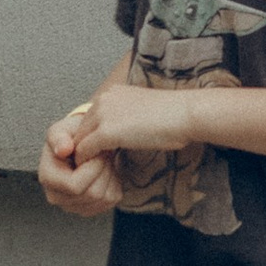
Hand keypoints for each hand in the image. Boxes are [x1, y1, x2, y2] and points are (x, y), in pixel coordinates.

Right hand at [37, 99, 119, 215]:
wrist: (79, 145)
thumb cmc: (69, 136)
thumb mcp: (62, 130)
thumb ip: (59, 137)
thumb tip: (62, 150)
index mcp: (47, 178)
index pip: (75, 186)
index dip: (92, 168)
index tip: (97, 150)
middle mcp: (56, 197)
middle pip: (92, 195)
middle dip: (103, 171)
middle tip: (103, 153)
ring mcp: (72, 206)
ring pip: (104, 199)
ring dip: (110, 176)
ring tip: (104, 160)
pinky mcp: (88, 208)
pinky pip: (111, 202)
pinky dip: (114, 185)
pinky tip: (106, 171)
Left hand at [65, 85, 189, 162]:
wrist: (185, 113)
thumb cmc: (173, 115)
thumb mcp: (143, 110)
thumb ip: (127, 117)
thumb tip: (123, 132)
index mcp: (112, 93)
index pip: (91, 118)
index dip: (93, 137)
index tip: (99, 153)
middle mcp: (103, 100)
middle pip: (81, 128)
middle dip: (84, 147)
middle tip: (90, 166)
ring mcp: (103, 115)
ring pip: (80, 140)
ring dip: (84, 157)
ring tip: (91, 172)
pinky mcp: (106, 132)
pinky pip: (86, 150)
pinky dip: (87, 163)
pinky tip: (95, 173)